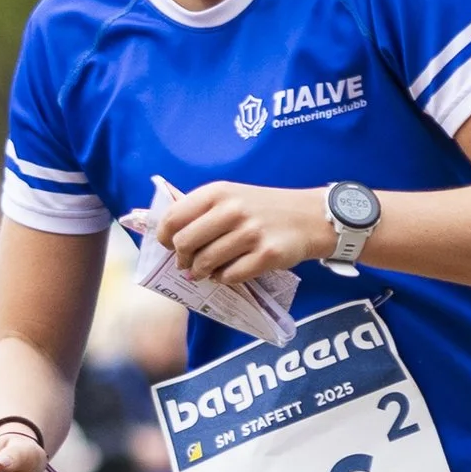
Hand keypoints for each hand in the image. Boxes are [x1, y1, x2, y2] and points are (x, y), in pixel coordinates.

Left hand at [147, 180, 334, 286]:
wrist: (309, 216)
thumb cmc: (262, 207)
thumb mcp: (230, 195)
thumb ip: (199, 209)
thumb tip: (162, 230)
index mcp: (217, 192)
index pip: (173, 219)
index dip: (164, 237)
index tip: (169, 245)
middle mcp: (232, 210)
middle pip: (184, 244)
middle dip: (182, 259)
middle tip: (187, 263)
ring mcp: (250, 233)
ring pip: (205, 264)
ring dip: (201, 272)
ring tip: (207, 270)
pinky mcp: (266, 255)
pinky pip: (229, 276)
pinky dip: (224, 279)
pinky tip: (228, 272)